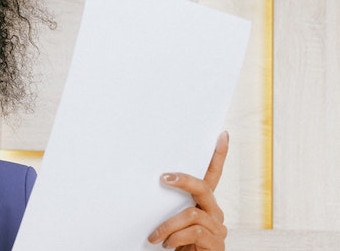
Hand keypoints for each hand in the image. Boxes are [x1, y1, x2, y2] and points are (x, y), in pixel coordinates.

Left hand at [148, 131, 228, 250]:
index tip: (222, 135)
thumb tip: (154, 184)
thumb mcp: (171, 221)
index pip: (213, 176)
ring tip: (155, 237)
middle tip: (163, 178)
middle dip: (183, 180)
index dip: (219, 156)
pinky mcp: (215, 243)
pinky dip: (175, 237)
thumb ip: (168, 206)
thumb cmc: (176, 244)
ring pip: (192, 214)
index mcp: (204, 204)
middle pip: (204, 188)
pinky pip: (194, 232)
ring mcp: (217, 228)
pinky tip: (167, 244)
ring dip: (168, 225)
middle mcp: (214, 213)